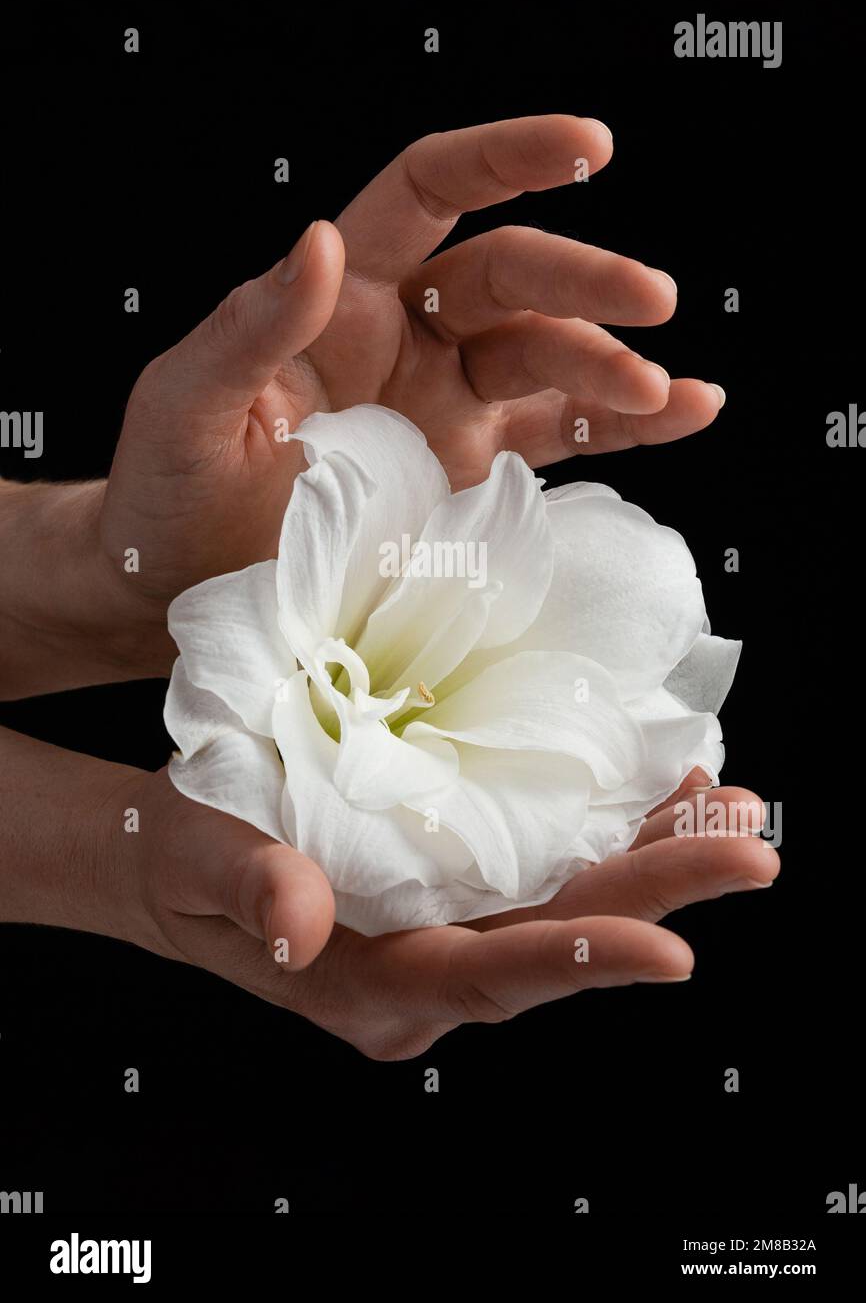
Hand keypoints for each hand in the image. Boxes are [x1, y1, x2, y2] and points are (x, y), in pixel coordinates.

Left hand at [96, 114, 724, 669]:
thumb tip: (322, 243)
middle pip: (512, 279)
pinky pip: (557, 440)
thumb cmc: (167, 495)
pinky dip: (622, 430)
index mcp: (341, 300)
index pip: (429, 194)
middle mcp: (406, 340)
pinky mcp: (467, 479)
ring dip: (611, 367)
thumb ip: (248, 327)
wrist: (186, 597)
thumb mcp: (185, 406)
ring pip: (547, 359)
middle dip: (586, 281)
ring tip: (660, 391)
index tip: (587, 144)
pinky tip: (684, 412)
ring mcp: (445, 410)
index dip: (505, 160)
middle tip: (651, 301)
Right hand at [114, 767, 775, 1060]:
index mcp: (369, 982)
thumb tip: (299, 920)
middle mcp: (430, 970)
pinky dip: (609, 832)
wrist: (177, 855)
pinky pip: (549, 872)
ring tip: (732, 813)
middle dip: (658, 896)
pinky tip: (659, 790)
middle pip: (559, 940)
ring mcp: (452, 933)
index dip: (581, 964)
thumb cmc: (177, 858)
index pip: (491, 978)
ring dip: (654, 859)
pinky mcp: (460, 892)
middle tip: (751, 851)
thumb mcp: (192, 861)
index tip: (674, 949)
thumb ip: (246, 885)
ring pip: (569, 905)